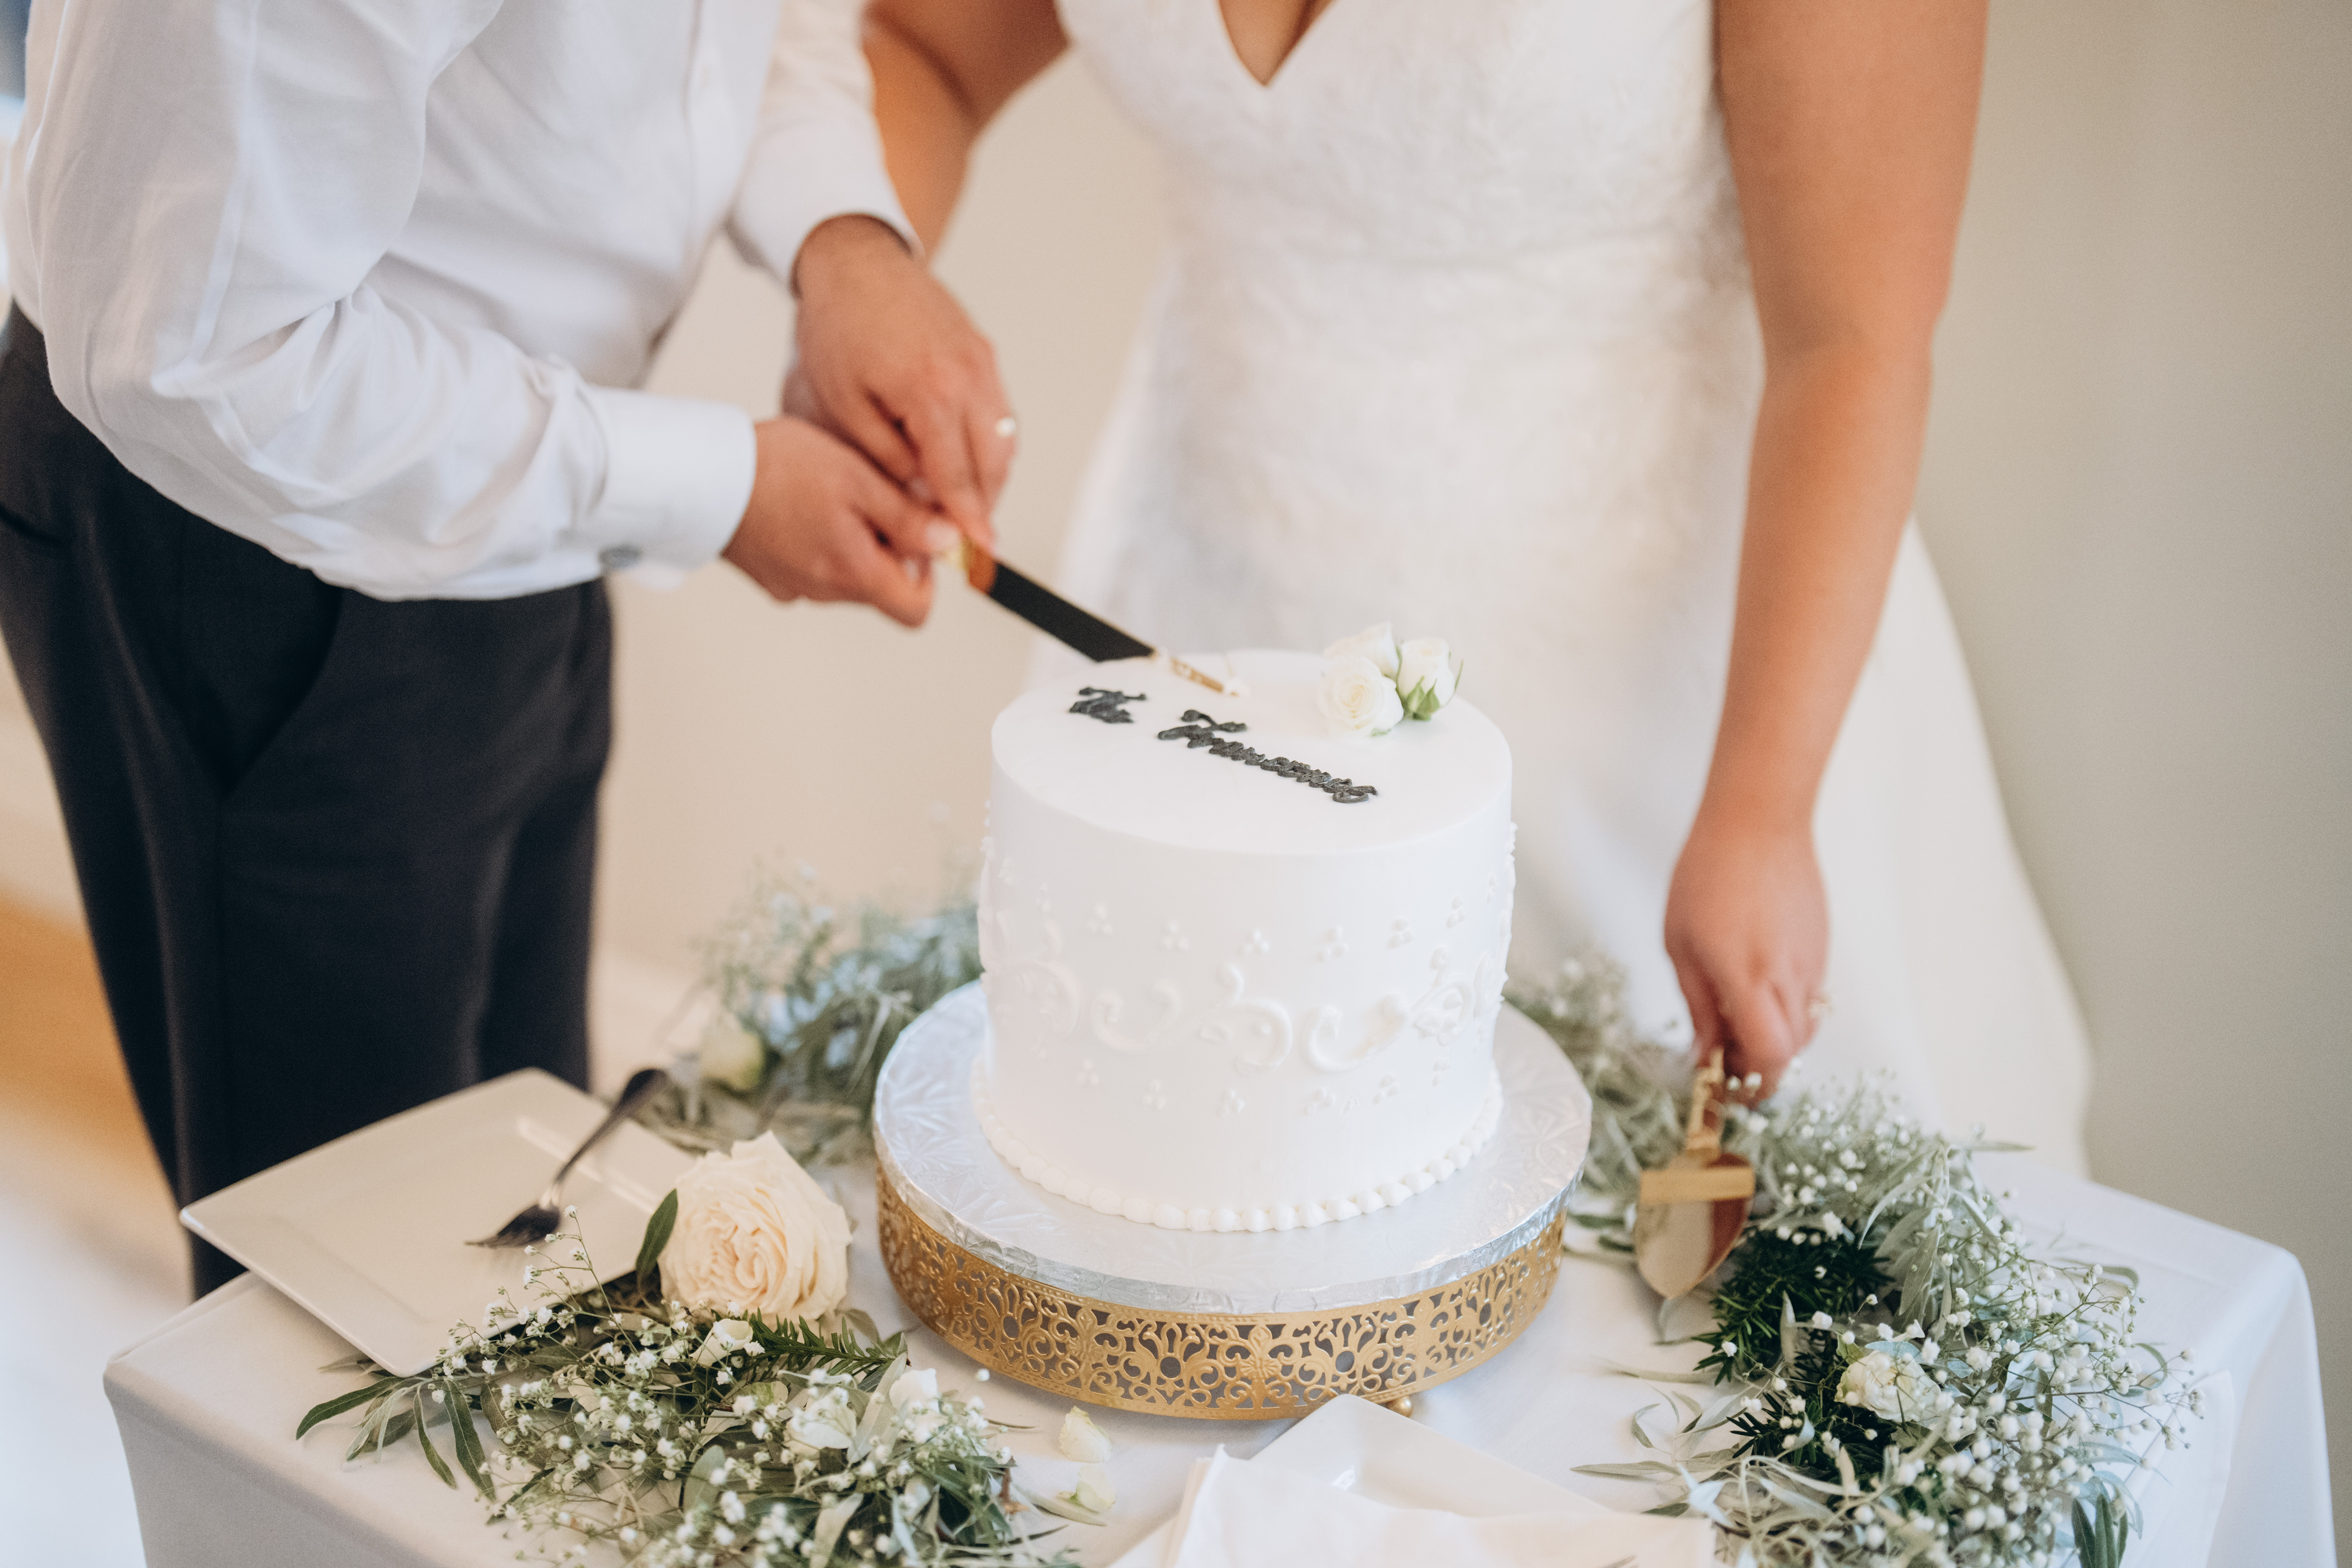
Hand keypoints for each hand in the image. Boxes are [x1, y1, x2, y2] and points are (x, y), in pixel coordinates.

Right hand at [721, 415, 956, 626]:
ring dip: (852, 540)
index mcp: (854, 575)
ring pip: (846, 574)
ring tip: (829, 493)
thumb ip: (911, 519)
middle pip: (881, 587)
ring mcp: (794, 587)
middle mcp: (824, 593)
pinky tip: (799, 505)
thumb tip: (951, 543)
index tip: (917, 533)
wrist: (702, 473)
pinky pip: (811, 566)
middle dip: (887, 546)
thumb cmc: (780, 470)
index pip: (916, 610)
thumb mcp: (861, 482)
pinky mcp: (769, 575)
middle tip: (869, 495)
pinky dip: (816, 540)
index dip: (928, 574)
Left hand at [791, 215, 1009, 548]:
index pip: (959, 477)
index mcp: (932, 393)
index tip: (980, 553)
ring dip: (990, 476)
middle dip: (983, 504)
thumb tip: (920, 497)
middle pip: (993, 463)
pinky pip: (1000, 412)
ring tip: (965, 503)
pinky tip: (965, 459)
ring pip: (1005, 439)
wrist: (856, 262)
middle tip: (967, 537)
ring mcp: (983, 362)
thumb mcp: (843, 406)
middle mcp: (970, 377)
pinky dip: (989, 443)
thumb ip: (886, 458)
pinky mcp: (984, 351)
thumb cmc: (839, 329)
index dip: (969, 521)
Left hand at [1662, 808, 1828, 1098]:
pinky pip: (1810, 995)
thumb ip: (1698, 1005)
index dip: (1754, 1084)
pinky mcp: (1822, 947)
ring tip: (1735, 1017)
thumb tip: (1706, 1055)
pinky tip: (1755, 984)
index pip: (1770, 1057)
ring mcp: (1813, 962)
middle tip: (1724, 1056)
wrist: (1758, 821)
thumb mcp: (1680, 944)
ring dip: (1774, 1036)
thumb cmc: (1708, 874)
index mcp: (1749, 978)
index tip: (1728, 1088)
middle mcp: (1790, 977)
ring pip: (1805, 1025)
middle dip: (1760, 1065)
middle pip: (1791, 1050)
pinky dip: (1785, 1007)